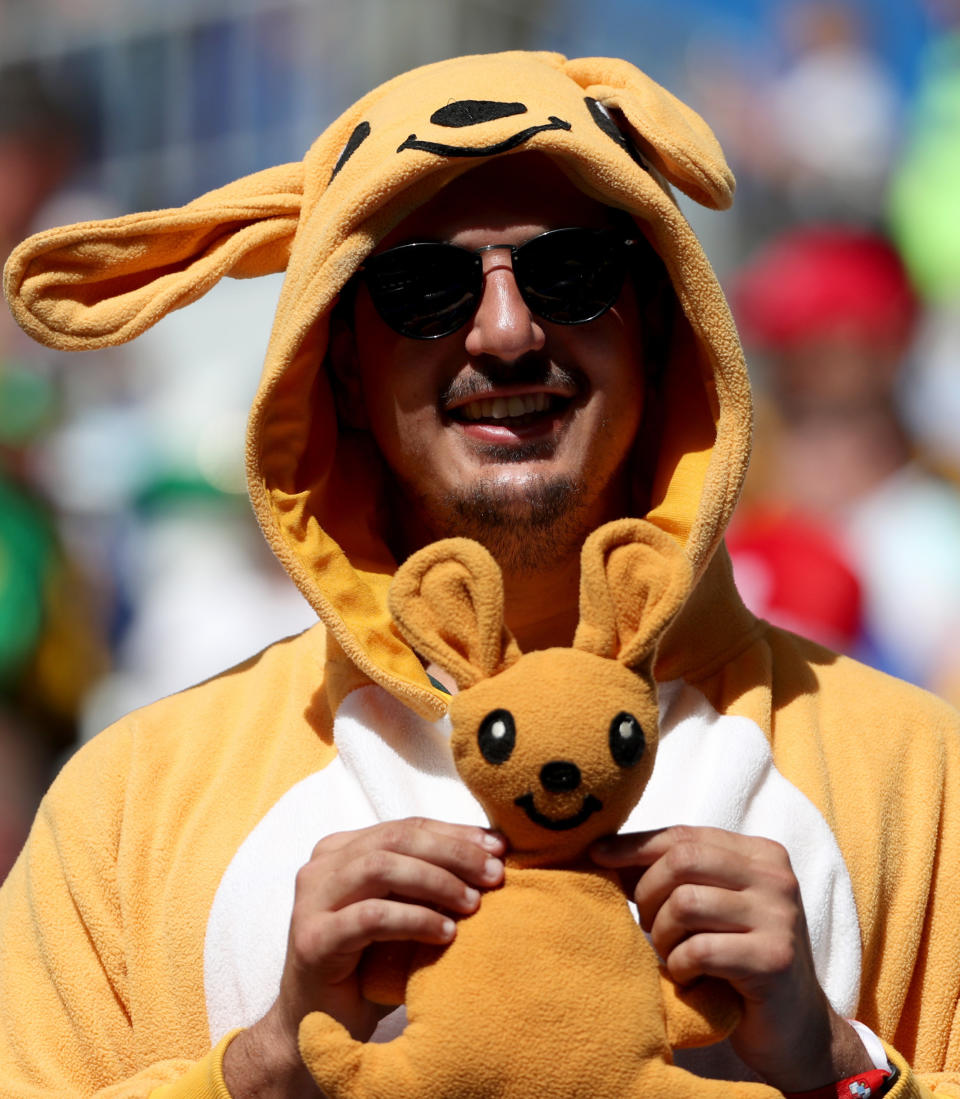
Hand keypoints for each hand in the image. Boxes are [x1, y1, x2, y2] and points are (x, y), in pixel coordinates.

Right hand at [223, 817, 505, 1097]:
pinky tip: (446, 934)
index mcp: (342, 849)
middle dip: (453, 853)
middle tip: (494, 876)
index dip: (456, 833)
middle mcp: (322, 866)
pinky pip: (372, 916)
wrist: (321, 1028)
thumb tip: (493, 853)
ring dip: (436, 882)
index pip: (408, 826)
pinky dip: (415, 919)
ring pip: (381, 868)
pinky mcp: (312, 938)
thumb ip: (429, 880)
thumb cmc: (370, 967)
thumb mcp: (404, 912)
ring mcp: (311, 900)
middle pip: (397, 838)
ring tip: (473, 904)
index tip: (499, 849)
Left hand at [591, 825, 872, 1092]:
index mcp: (761, 854)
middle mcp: (776, 877)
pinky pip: (700, 949)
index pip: (684, 835)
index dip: (635, 845)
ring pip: (685, 903)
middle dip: (647, 892)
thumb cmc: (739, 961)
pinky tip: (688, 977)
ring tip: (671, 954)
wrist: (797, 1030)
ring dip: (663, 934)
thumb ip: (674, 876)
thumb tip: (605, 851)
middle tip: (646, 925)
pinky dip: (680, 965)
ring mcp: (779, 917)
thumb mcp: (710, 907)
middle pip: (682, 861)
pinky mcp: (775, 959)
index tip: (597, 855)